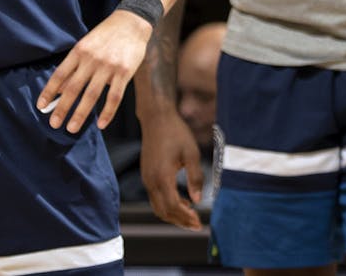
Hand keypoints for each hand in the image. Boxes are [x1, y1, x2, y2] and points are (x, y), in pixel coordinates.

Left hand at [38, 9, 151, 132]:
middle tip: (54, 124)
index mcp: (79, 51)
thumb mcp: (85, 45)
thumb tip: (59, 89)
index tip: (41, 106)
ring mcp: (109, 66)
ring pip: (92, 95)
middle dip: (62, 108)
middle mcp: (92, 59)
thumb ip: (73, 66)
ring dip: (80, 114)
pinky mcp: (125, 72)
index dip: (49, 91)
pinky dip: (107, 112)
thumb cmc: (105, 35)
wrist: (132, 22)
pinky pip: (115, 96)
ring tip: (72, 128)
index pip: (59, 75)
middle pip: (73, 88)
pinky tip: (101, 124)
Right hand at [139, 109, 205, 229]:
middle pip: (163, 211)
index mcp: (162, 177)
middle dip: (180, 221)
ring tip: (191, 215)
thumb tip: (198, 200)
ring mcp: (147, 179)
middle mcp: (151, 181)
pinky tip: (183, 201)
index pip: (172, 206)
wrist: (157, 119)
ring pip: (158, 206)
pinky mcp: (147, 175)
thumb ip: (195, 177)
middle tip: (196, 225)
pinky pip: (156, 197)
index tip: (199, 222)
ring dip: (173, 214)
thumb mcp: (192, 153)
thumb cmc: (176, 133)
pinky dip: (168, 204)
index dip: (185, 217)